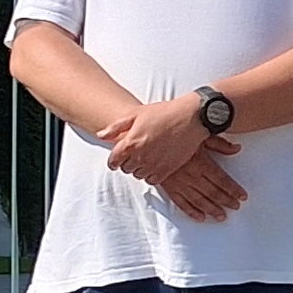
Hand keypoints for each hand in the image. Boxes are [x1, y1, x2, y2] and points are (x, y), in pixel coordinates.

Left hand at [100, 93, 218, 182]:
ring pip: (138, 175)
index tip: (116, 160)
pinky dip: (151, 174)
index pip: (113, 161)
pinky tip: (154, 164)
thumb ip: (116, 127)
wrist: (191, 118)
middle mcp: (140, 156)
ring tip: (145, 157)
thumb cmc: (164, 112)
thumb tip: (101, 136)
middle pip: (125, 169)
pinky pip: (152, 180)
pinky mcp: (167, 170)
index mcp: (130, 142)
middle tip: (135, 153)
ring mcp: (154, 165)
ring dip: (139, 169)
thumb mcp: (136, 113)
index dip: (113, 161)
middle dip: (127, 162)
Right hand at [150, 141, 246, 221]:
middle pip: (212, 192)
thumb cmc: (177, 134)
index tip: (242, 196)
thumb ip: (219, 144)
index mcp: (200, 162)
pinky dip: (191, 212)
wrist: (150, 139)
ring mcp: (179, 183)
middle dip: (226, 201)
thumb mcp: (200, 134)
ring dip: (212, 209)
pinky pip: (181, 203)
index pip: (221, 180)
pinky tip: (200, 217)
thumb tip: (237, 148)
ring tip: (222, 216)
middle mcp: (191, 176)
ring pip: (199, 200)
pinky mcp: (168, 187)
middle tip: (235, 207)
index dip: (233, 189)